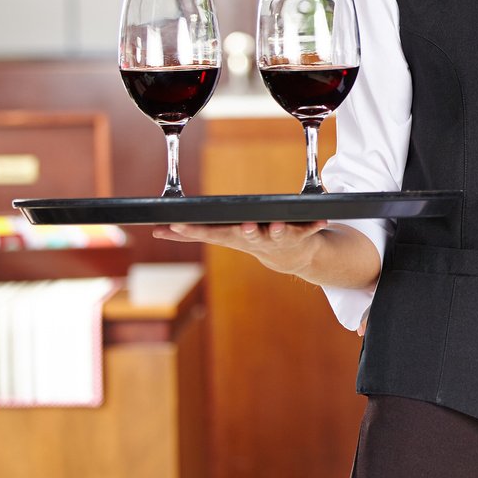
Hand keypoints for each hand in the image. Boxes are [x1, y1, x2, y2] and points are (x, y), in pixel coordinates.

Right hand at [154, 220, 327, 277]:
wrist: (291, 257)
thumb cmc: (251, 238)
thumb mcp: (221, 235)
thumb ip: (191, 232)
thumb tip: (155, 228)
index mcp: (235, 237)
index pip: (211, 234)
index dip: (194, 232)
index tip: (178, 226)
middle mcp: (256, 239)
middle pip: (248, 235)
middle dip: (246, 231)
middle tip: (244, 227)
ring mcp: (279, 238)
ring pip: (278, 234)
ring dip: (278, 229)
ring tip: (277, 225)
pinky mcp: (301, 234)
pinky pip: (309, 228)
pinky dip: (315, 224)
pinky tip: (321, 220)